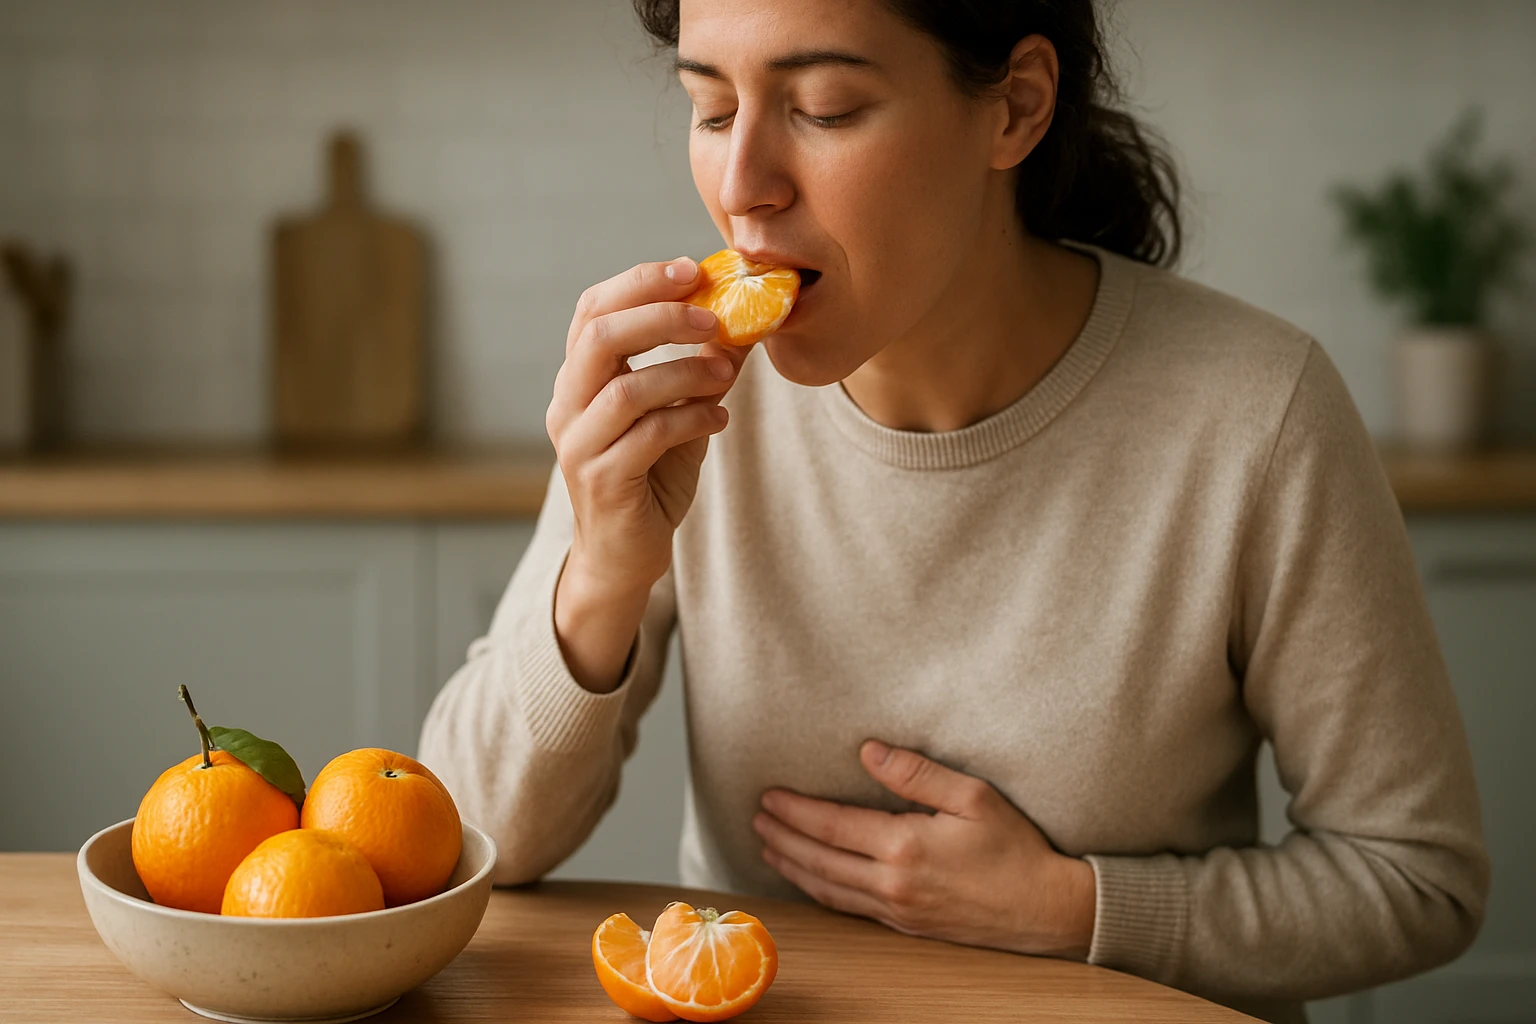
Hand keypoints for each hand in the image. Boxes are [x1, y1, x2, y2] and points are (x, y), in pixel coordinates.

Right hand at [547, 257, 750, 690]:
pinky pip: (647, 437)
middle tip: (713, 316)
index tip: (691, 271)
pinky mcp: (602, 481)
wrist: (625, 555)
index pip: (593, 310)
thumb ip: (701, 370)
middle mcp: (568, 406)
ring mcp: (579, 445)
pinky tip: (718, 420)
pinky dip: (690, 420)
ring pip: (626, 390)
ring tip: (726, 374)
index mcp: (579, 379)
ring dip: (685, 373)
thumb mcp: (679, 413)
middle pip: (599, 338)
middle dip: (660, 316)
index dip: (639, 283)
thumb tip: (748, 321)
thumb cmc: (649, 478)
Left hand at [753, 740, 1095, 959]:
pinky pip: (850, 908)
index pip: (832, 826)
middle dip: (782, 838)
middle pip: (819, 860)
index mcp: (904, 846)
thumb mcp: (973, 797)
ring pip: (828, 890)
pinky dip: (821, 892)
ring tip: (768, 849)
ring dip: (794, 868)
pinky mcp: (907, 926)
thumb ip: (917, 773)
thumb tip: (869, 752)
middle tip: (756, 819)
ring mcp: (897, 911)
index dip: (795, 810)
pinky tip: (811, 880)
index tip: (769, 796)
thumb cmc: (1015, 849)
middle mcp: (892, 884)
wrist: (1047, 909)